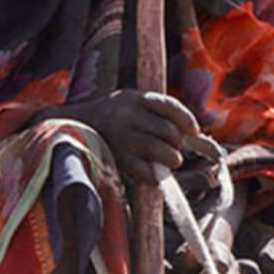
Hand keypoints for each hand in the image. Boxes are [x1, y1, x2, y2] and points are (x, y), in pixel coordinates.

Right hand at [61, 90, 198, 185]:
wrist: (72, 125)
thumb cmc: (113, 117)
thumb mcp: (132, 105)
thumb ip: (162, 115)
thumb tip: (201, 138)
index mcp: (134, 98)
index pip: (169, 106)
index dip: (186, 120)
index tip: (193, 130)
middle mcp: (126, 115)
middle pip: (168, 131)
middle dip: (177, 143)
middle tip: (173, 148)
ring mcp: (120, 137)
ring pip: (159, 150)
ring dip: (171, 159)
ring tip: (169, 161)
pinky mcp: (114, 157)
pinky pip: (143, 170)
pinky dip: (154, 175)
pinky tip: (154, 173)